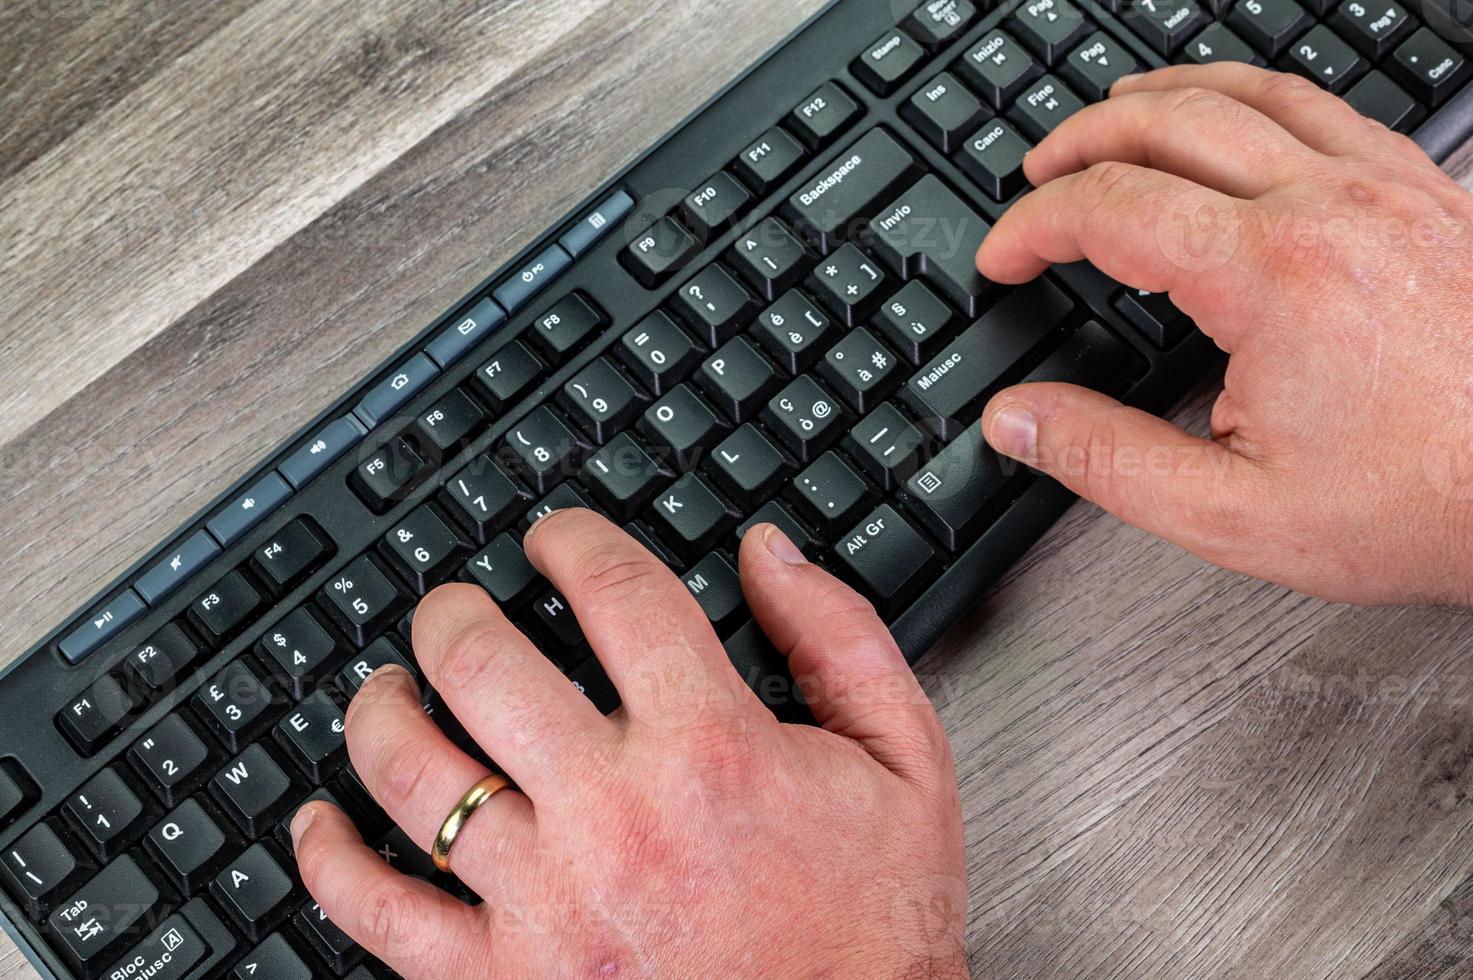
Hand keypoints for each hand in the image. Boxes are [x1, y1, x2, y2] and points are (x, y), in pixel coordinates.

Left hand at [291, 510, 965, 977]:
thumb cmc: (873, 928)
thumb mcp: (905, 764)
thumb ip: (843, 640)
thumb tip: (769, 554)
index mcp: (712, 748)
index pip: (615, 594)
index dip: (573, 541)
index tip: (555, 539)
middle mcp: (615, 814)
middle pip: (485, 664)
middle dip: (453, 612)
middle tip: (453, 607)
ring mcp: (546, 901)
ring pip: (413, 773)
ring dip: (379, 708)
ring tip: (385, 687)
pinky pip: (381, 914)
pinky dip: (330, 861)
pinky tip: (318, 822)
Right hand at [976, 63, 1472, 604]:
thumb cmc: (1423, 500)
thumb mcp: (1233, 513)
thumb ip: (1106, 459)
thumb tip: (1017, 419)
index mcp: (1270, 275)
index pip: (1110, 207)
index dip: (1033, 226)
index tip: (1004, 257)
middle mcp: (1329, 207)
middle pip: (1169, 121)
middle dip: (1078, 141)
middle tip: (1034, 176)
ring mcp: (1388, 189)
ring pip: (1248, 92)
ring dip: (1159, 96)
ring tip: (1110, 117)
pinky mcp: (1428, 194)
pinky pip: (1325, 106)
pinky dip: (1252, 97)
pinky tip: (1234, 120)